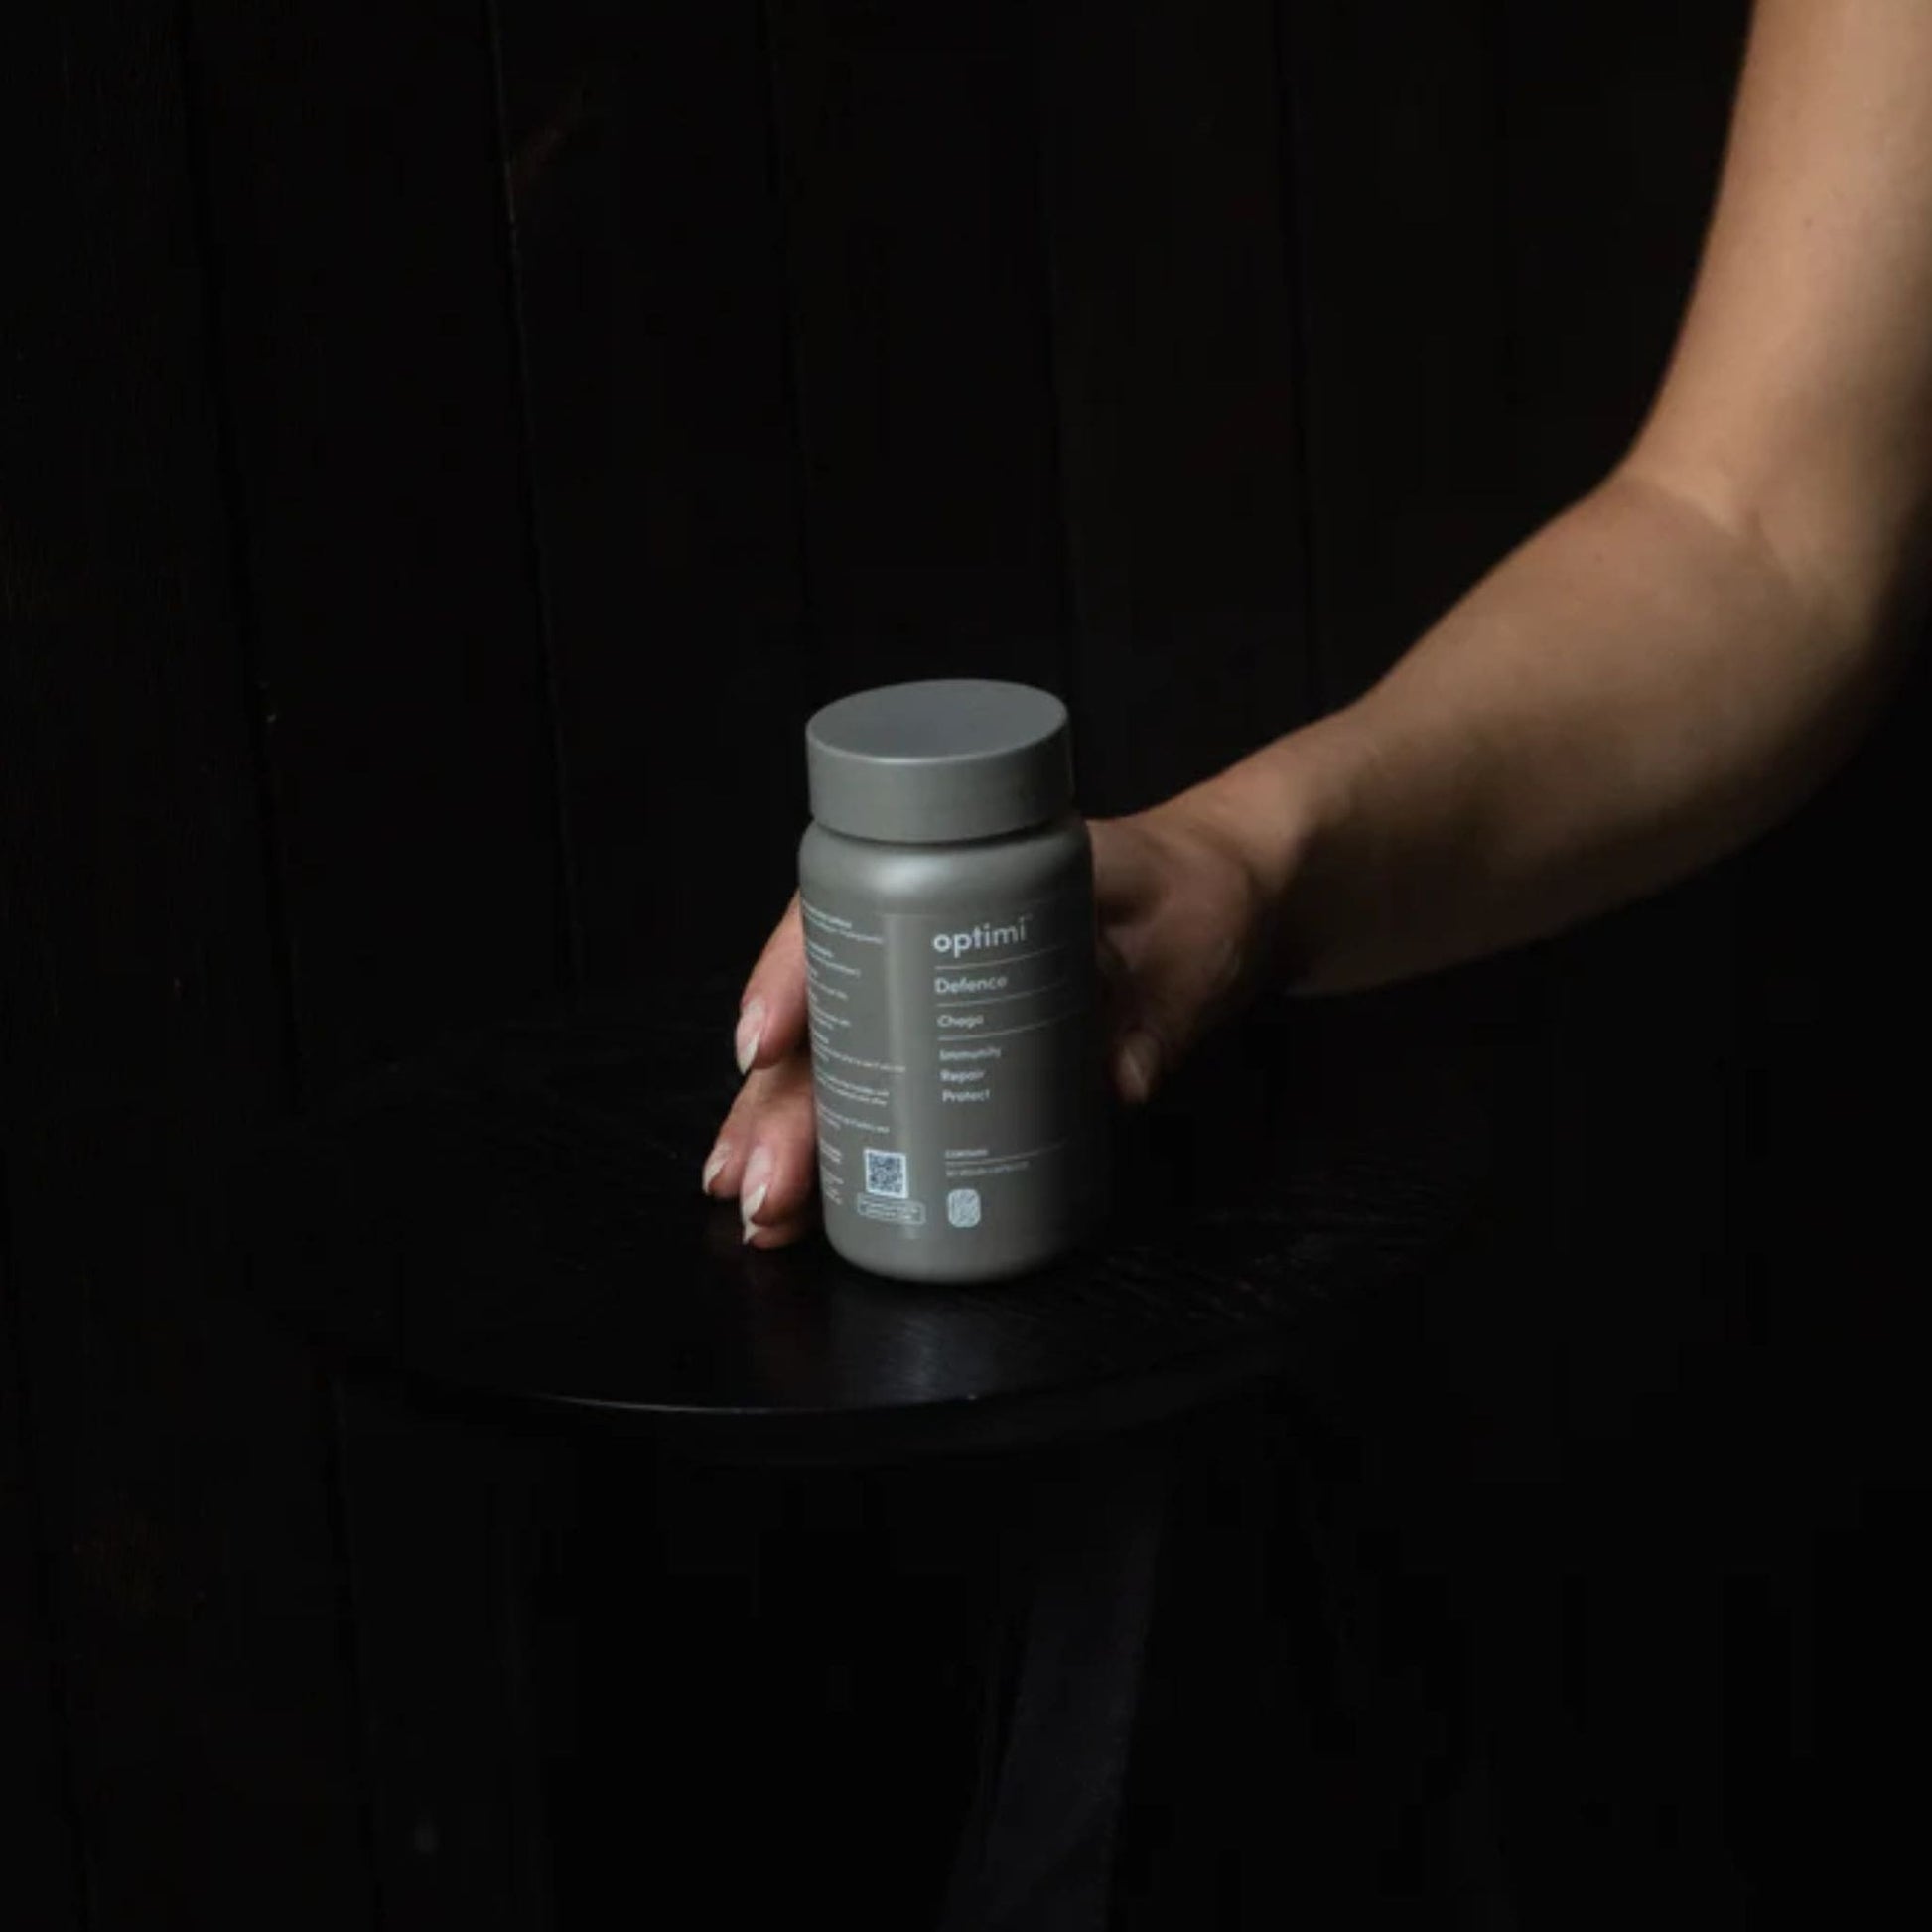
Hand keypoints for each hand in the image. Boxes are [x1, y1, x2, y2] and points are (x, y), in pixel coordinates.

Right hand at [701, 790, 1281, 1248]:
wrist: (1235, 898)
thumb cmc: (1203, 896)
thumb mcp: (1189, 943)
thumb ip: (1158, 1009)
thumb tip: (1112, 1081)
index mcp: (975, 874)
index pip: (856, 910)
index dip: (798, 974)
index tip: (770, 1044)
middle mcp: (940, 931)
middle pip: (834, 1013)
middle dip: (780, 1101)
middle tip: (757, 1181)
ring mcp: (948, 993)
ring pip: (846, 1061)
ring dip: (791, 1132)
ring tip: (758, 1209)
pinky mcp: (968, 1047)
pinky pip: (889, 1091)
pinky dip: (843, 1144)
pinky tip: (806, 1198)